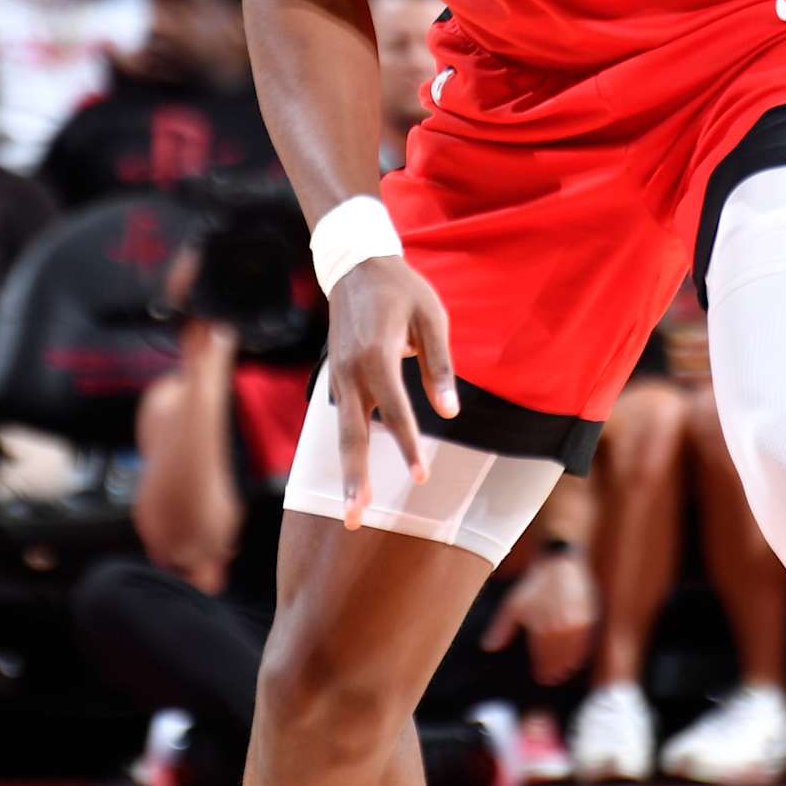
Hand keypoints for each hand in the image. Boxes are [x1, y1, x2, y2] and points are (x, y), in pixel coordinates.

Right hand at [327, 256, 457, 527]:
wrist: (355, 266)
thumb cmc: (401, 290)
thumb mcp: (431, 318)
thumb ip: (440, 367)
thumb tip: (450, 412)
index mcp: (376, 356)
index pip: (396, 411)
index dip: (408, 446)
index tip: (420, 480)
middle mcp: (350, 373)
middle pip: (352, 436)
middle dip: (355, 480)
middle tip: (357, 519)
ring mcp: (338, 378)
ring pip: (341, 436)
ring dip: (346, 475)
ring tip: (352, 514)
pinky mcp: (335, 379)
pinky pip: (341, 422)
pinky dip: (345, 452)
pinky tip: (353, 480)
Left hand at [481, 550, 599, 685]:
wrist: (559, 565)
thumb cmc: (534, 586)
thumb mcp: (513, 606)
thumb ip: (501, 629)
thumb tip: (487, 647)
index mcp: (541, 630)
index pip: (542, 659)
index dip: (541, 670)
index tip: (540, 677)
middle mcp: (560, 630)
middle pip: (557, 660)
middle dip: (553, 671)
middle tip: (550, 679)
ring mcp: (576, 626)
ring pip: (572, 654)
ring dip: (567, 666)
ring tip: (563, 673)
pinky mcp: (588, 619)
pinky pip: (584, 644)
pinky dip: (579, 654)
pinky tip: (575, 659)